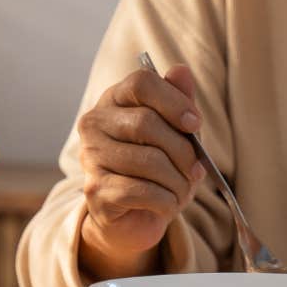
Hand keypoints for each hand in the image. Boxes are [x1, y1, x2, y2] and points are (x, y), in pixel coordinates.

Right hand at [75, 65, 206, 271]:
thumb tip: (181, 70)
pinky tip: (167, 204)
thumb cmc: (156, 169)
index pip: (141, 82)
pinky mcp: (96, 189)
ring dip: (177, 181)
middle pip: (146, 123)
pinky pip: (142, 190)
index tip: (195, 124)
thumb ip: (178, 102)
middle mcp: (94, 123)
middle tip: (195, 170)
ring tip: (183, 190)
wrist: (133, 216)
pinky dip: (166, 201)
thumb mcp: (175, 133)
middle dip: (182, 151)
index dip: (174, 101)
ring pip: (148, 160)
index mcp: (114, 100)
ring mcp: (91, 156)